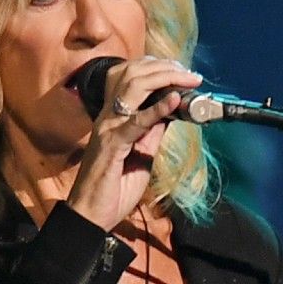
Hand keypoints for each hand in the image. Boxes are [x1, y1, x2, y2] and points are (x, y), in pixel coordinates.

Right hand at [66, 54, 202, 229]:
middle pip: (134, 75)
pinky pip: (137, 121)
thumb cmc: (114, 189)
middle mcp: (108, 116)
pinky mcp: (111, 144)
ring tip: (186, 79)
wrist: (92, 215)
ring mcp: (107, 127)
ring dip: (164, 79)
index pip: (132, 78)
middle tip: (190, 73)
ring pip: (133, 87)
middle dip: (165, 68)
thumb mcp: (142, 156)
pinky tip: (175, 100)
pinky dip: (157, 109)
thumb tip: (170, 114)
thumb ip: (152, 133)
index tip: (182, 70)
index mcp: (114, 118)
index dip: (157, 68)